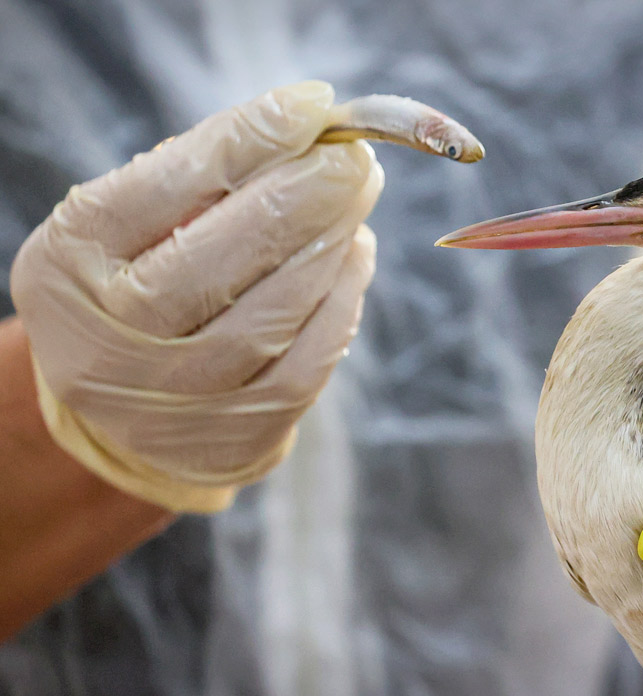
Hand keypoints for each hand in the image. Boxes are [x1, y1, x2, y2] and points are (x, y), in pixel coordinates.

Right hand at [11, 81, 380, 511]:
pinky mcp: (238, 432)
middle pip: (223, 255)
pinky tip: (355, 255)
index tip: (309, 104)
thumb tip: (306, 129)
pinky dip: (343, 299)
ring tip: (358, 196)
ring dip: (332, 242)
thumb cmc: (137, 286)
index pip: (162, 187)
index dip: (245, 139)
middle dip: (304, 193)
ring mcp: (176, 395)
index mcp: (72, 262)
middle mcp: (113, 338)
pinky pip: (309, 361)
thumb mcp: (131, 229)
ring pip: (276, 311)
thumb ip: (199, 178)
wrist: (125, 412)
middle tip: (352, 155)